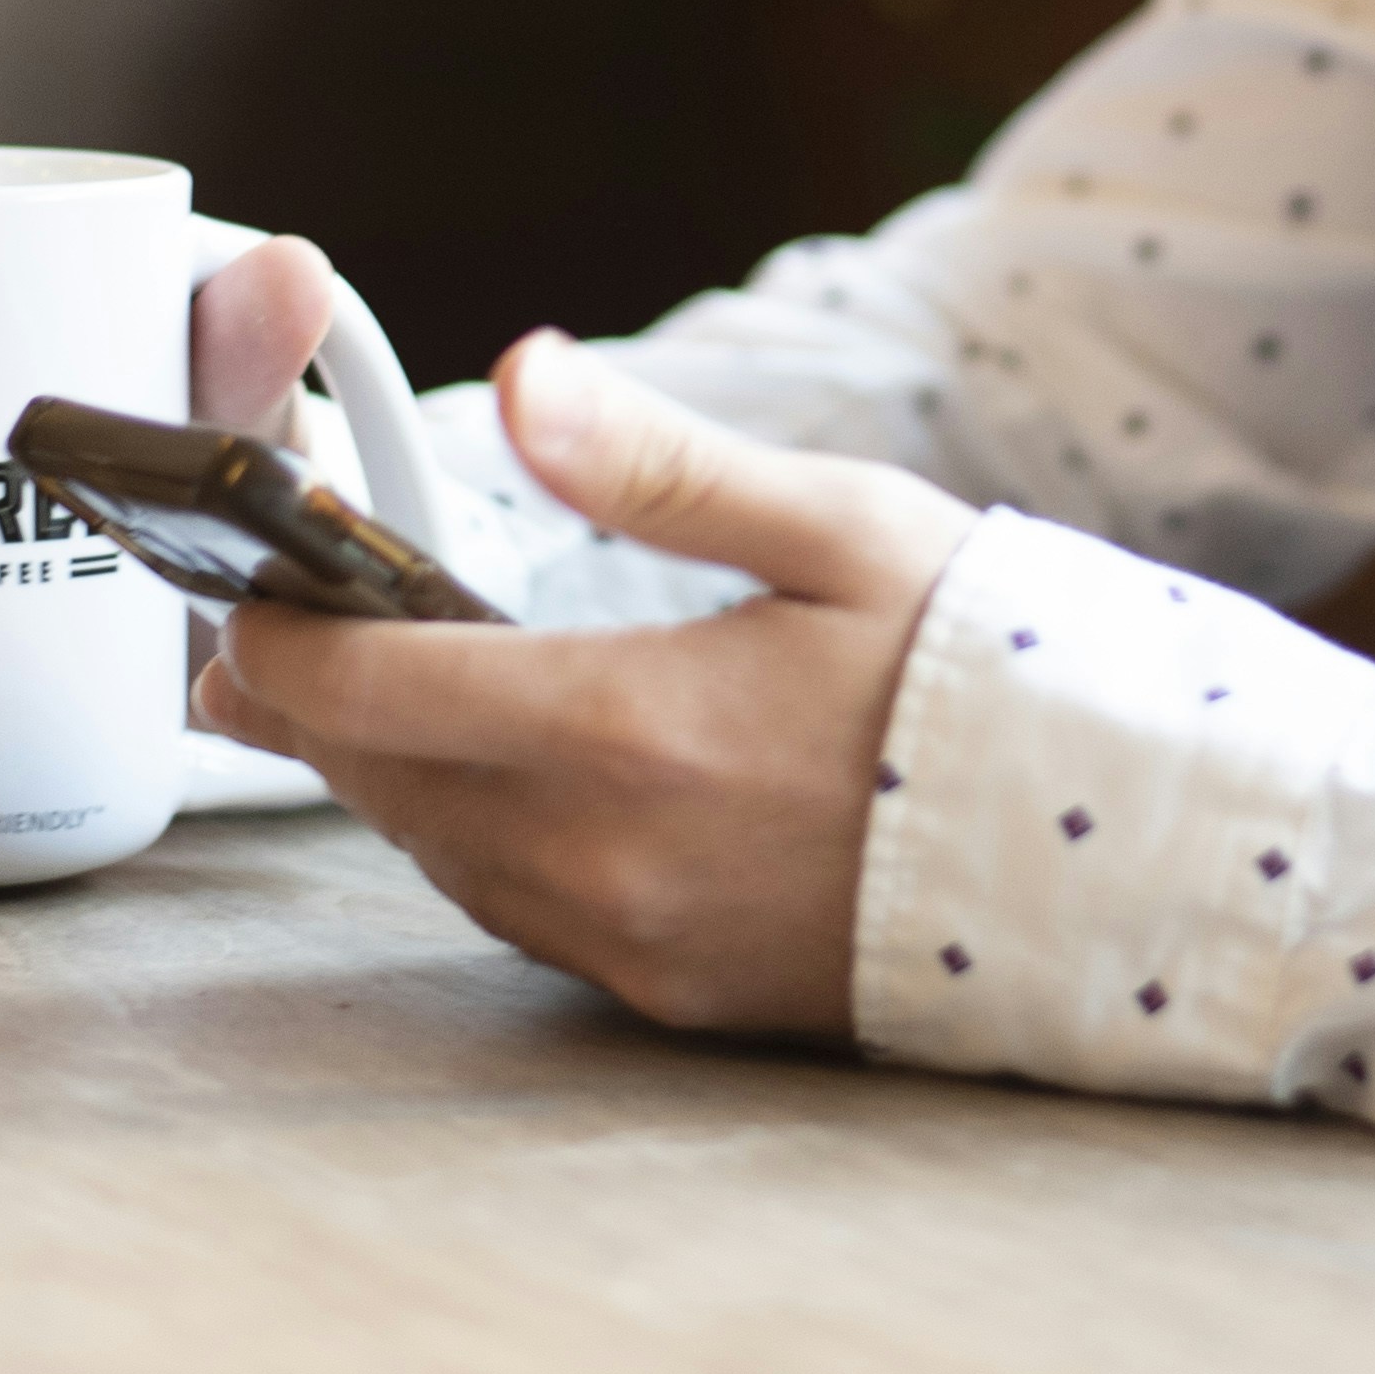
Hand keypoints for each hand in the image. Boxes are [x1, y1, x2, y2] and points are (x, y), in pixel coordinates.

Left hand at [194, 331, 976, 1039]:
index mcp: (629, 728)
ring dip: (394, 777)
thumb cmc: (992, 673)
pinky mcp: (676, 998)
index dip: (276, 638)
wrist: (1129, 859)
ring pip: (440, 855)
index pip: (366, 690)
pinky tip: (502, 786)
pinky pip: (520, 915)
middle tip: (264, 643)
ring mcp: (637, 943)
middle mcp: (607, 858)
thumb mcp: (839, 527)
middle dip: (310, 706)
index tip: (245, 590)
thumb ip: (656, 465)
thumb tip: (527, 376)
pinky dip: (480, 843)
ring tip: (365, 702)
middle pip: (380, 782)